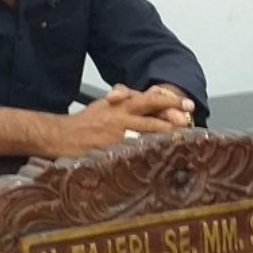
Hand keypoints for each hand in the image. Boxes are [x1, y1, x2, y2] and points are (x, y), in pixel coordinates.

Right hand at [60, 84, 194, 154]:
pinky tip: (159, 159)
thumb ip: (129, 99)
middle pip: (155, 119)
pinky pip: (134, 152)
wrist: (63, 135)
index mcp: (122, 104)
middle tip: (189, 126)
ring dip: (165, 139)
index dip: (172, 102)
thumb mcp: (108, 105)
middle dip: (174, 123)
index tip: (188, 105)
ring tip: (180, 143)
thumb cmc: (87, 122)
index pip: (152, 99)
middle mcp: (122, 118)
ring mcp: (118, 136)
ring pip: (148, 136)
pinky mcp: (112, 151)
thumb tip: (153, 93)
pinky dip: (148, 154)